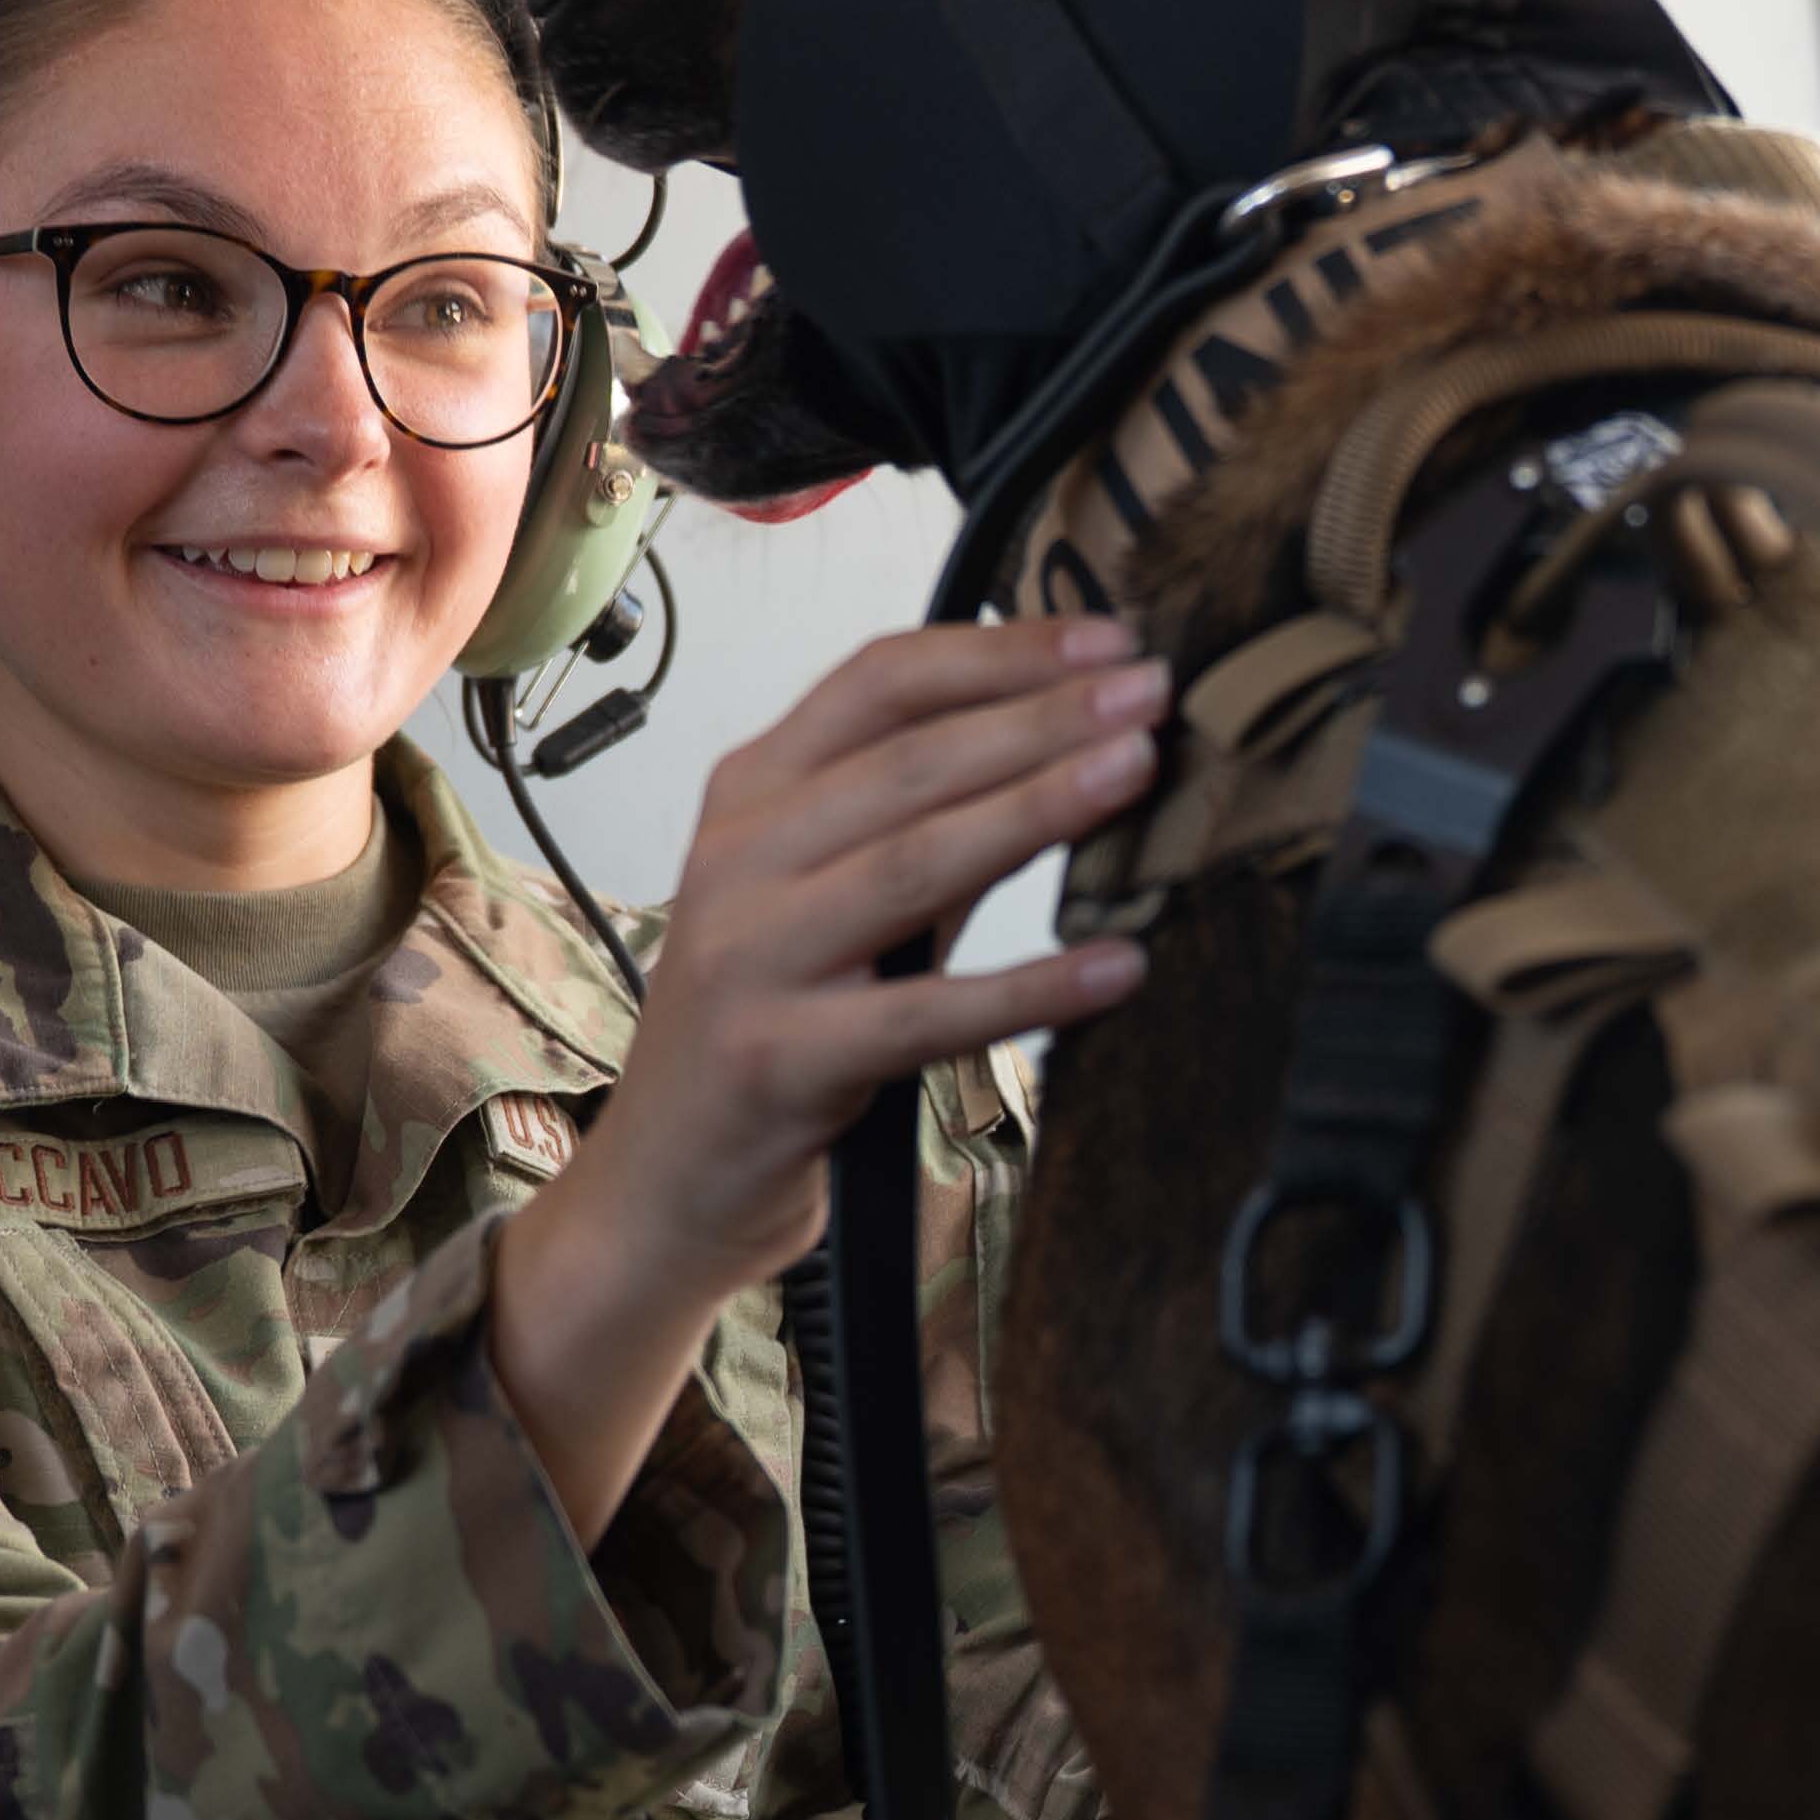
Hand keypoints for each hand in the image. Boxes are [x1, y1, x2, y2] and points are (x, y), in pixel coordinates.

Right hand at [489, 615, 1161, 1537]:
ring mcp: (748, 957)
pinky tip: (1118, 966)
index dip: (1001, 653)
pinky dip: (1030, 988)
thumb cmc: (773, 1025)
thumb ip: (926, 822)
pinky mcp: (779, 1060)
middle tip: (1153, 694)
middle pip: (909, 761)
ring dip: (1037, 809)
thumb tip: (1079, 744)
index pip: (879, 681)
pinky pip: (926, 1016)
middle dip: (1042, 718)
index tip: (1109, 639)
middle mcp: (736, 857)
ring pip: (914, 864)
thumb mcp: (831, 897)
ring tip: (1139, 773)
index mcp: (749, 793)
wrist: (666, 1181)